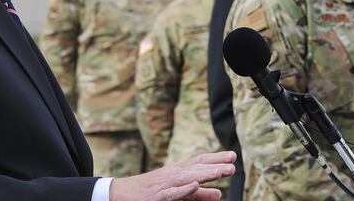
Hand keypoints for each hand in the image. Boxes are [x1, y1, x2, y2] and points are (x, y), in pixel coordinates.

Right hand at [109, 151, 235, 200]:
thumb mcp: (177, 192)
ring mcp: (164, 185)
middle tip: (233, 165)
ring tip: (220, 172)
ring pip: (186, 177)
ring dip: (204, 174)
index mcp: (178, 172)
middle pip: (196, 167)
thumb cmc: (151, 192)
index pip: (199, 162)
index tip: (233, 156)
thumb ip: (199, 195)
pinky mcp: (156, 197)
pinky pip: (171, 193)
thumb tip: (219, 194)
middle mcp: (172, 175)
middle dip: (215, 165)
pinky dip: (183, 189)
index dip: (216, 158)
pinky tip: (194, 185)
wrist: (120, 194)